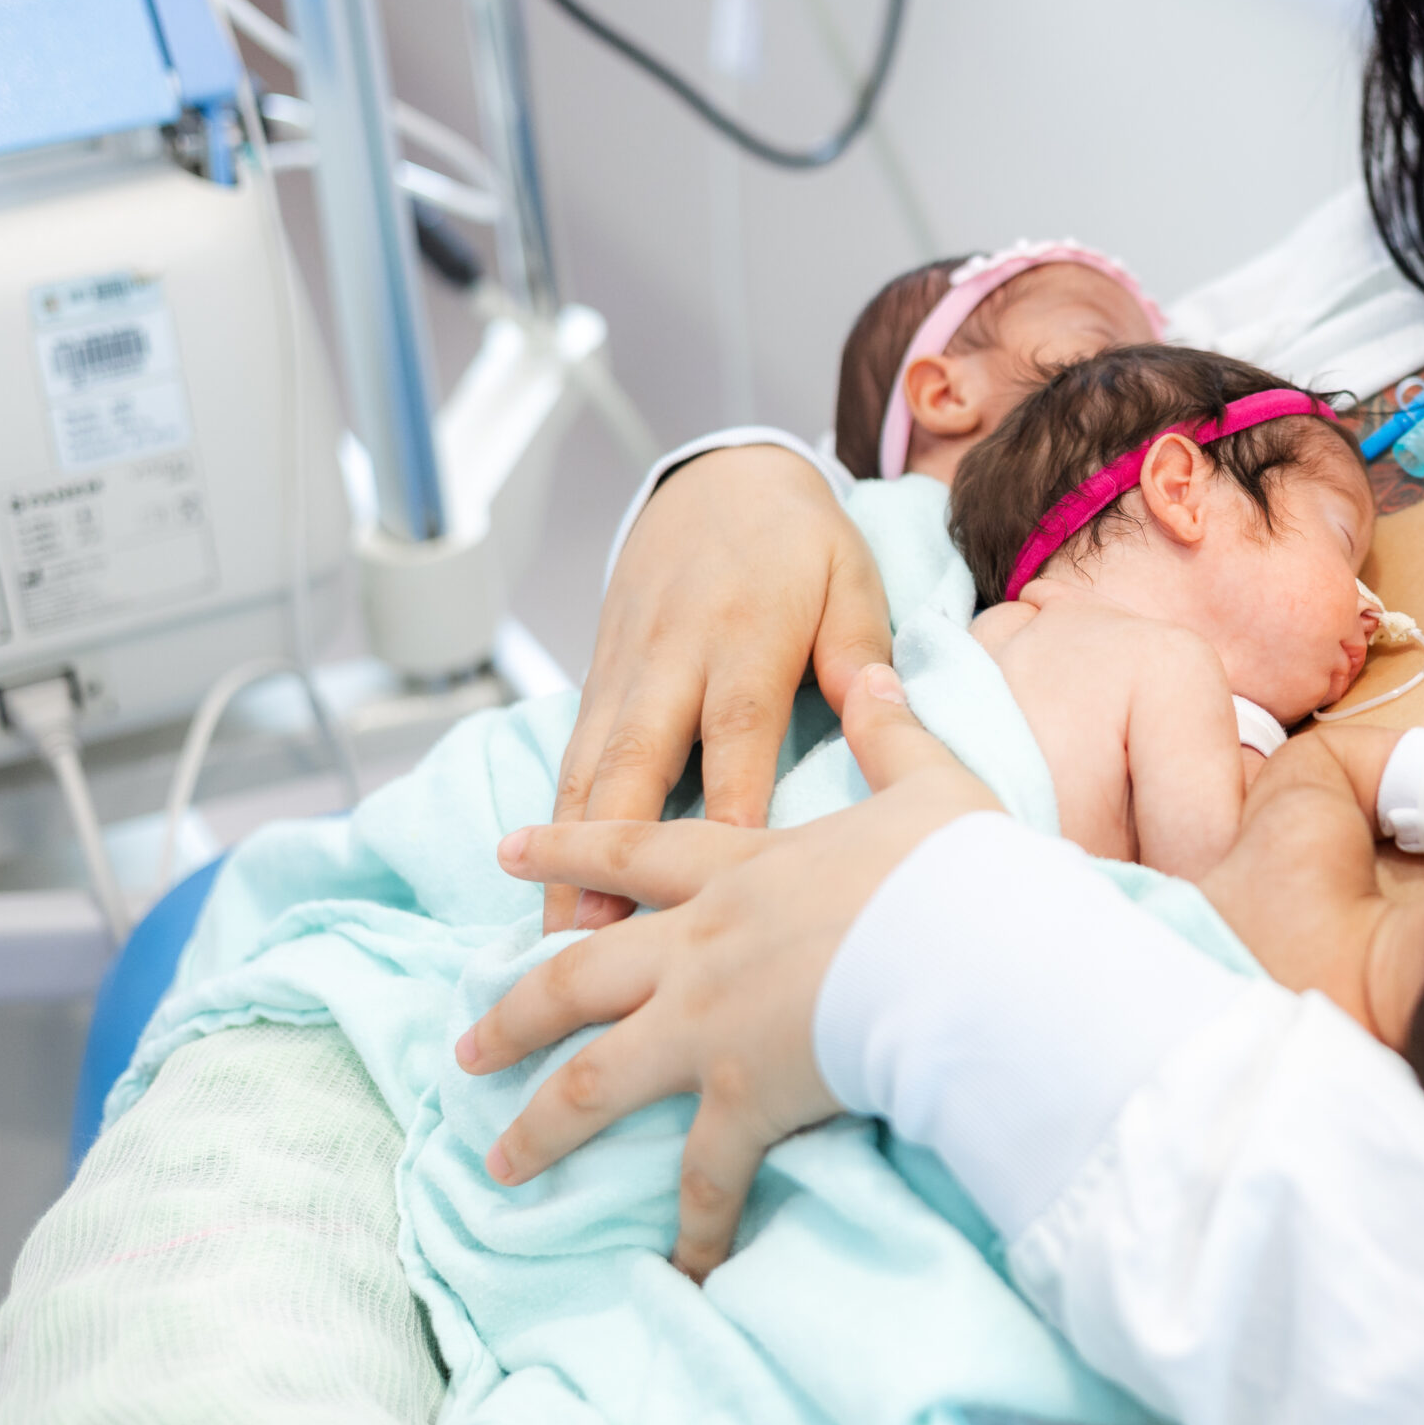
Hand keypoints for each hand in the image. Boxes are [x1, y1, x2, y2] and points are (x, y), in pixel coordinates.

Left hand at [462, 664, 1000, 1278]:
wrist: (967, 946)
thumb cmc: (958, 868)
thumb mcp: (928, 784)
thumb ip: (892, 731)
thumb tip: (878, 671)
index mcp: (745, 869)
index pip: (636, 851)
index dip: (569, 848)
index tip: (505, 851)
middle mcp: (703, 945)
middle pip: (579, 975)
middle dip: (513, 1009)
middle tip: (462, 1042)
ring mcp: (710, 1024)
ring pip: (593, 1079)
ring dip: (540, 1123)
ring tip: (498, 1160)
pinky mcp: (742, 1096)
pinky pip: (703, 1177)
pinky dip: (692, 1228)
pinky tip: (680, 1271)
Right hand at [551, 445, 892, 932]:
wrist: (717, 480)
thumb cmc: (800, 540)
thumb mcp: (850, 572)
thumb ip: (859, 647)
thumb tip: (880, 708)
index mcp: (745, 634)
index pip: (736, 729)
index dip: (732, 804)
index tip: (728, 879)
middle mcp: (671, 658)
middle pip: (633, 761)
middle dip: (609, 854)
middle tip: (599, 939)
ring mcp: (624, 672)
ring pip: (585, 770)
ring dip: (564, 856)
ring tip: (554, 943)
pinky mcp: (598, 682)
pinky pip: (570, 759)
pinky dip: (554, 826)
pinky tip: (542, 890)